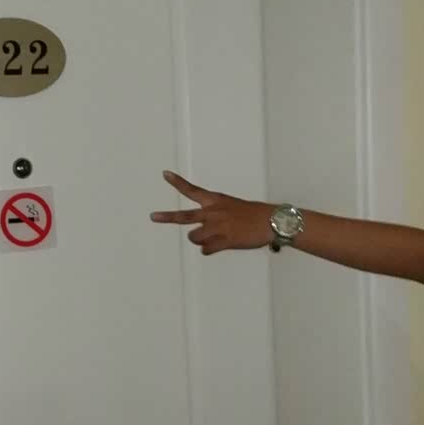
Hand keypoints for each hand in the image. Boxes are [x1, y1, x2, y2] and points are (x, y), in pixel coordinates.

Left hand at [150, 170, 272, 254]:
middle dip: (167, 217)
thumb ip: (214, 216)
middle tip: (153, 216)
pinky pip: (205, 250)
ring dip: (200, 240)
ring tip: (214, 238)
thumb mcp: (231, 207)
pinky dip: (209, 250)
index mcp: (215, 200)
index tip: (164, 174)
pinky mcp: (223, 241)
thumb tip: (202, 233)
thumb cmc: (253, 214)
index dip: (177, 182)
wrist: (271, 221)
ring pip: (194, 238)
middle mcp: (213, 212)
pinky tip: (220, 246)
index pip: (192, 190)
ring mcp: (217, 227)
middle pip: (184, 217)